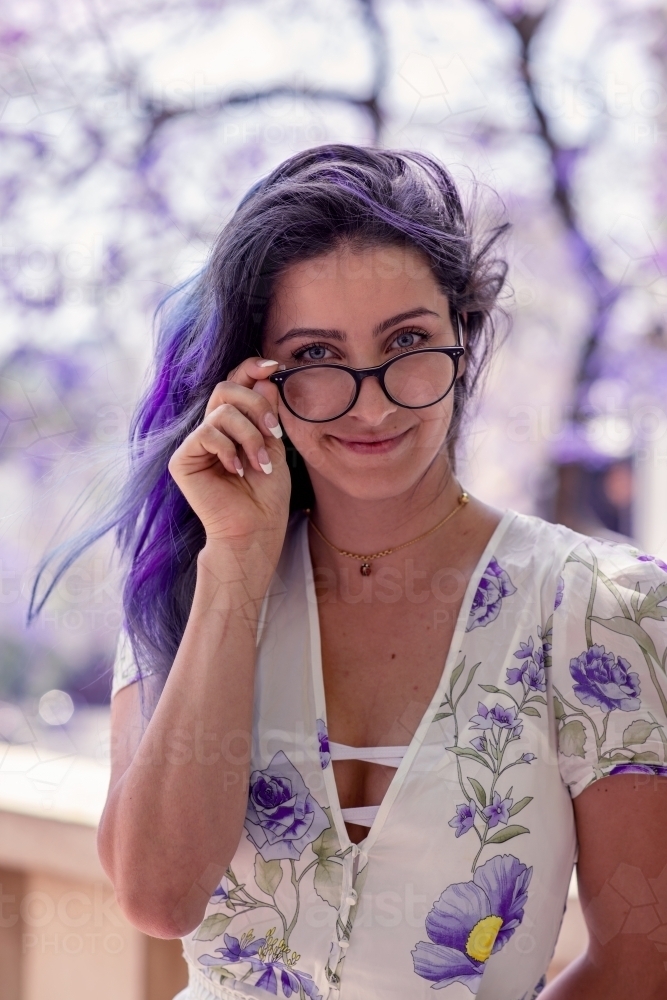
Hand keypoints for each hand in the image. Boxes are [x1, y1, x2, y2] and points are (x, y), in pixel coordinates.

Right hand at [167, 358, 290, 546]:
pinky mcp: (182, 459)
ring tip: (260, 464)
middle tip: (273, 431)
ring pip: (222, 411)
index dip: (251, 369)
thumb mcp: (273, 444)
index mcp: (231, 424)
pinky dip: (229, 450)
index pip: (235, 383)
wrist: (256, 529)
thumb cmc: (266, 494)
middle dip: (256, 404)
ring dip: (250, 436)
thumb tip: (265, 376)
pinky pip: (207, 433)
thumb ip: (266, 411)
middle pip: (225, 388)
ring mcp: (195, 444)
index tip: (275, 368)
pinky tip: (237, 471)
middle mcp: (210, 429)